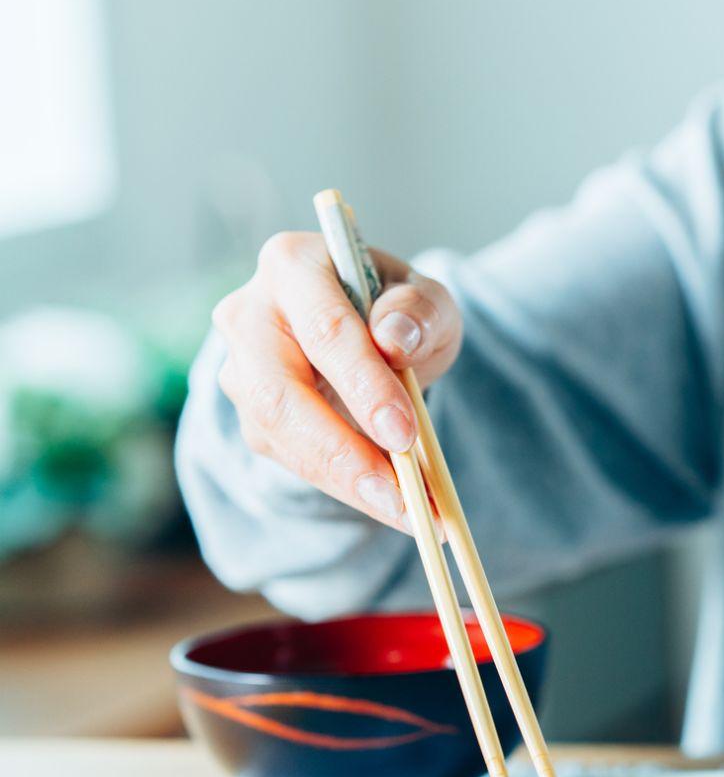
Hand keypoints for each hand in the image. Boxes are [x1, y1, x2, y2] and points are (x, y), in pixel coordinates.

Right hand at [211, 232, 462, 529]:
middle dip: (342, 449)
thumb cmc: (399, 310)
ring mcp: (241, 368)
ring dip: (344, 479)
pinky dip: (344, 486)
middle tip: (399, 493)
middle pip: (280, 391)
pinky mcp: (252, 415)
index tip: (404, 433)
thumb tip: (393, 338)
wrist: (378, 332)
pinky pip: (291, 458)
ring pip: (278, 433)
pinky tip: (391, 505)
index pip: (324, 330)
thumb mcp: (428, 299)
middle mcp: (249, 314)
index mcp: (292, 265)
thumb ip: (418, 311)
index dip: (363, 384)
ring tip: (406, 511)